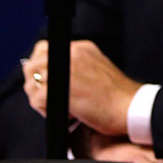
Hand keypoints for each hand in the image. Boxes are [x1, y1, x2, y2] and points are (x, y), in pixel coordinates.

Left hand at [22, 39, 141, 135]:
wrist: (131, 107)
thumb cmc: (117, 96)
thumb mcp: (99, 69)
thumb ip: (76, 66)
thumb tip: (49, 74)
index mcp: (81, 48)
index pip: (44, 50)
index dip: (41, 67)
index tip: (49, 81)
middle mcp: (71, 54)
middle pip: (32, 65)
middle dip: (36, 82)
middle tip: (51, 97)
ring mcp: (63, 70)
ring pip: (31, 83)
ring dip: (41, 98)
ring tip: (63, 107)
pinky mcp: (56, 90)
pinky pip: (36, 100)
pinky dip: (46, 111)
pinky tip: (67, 113)